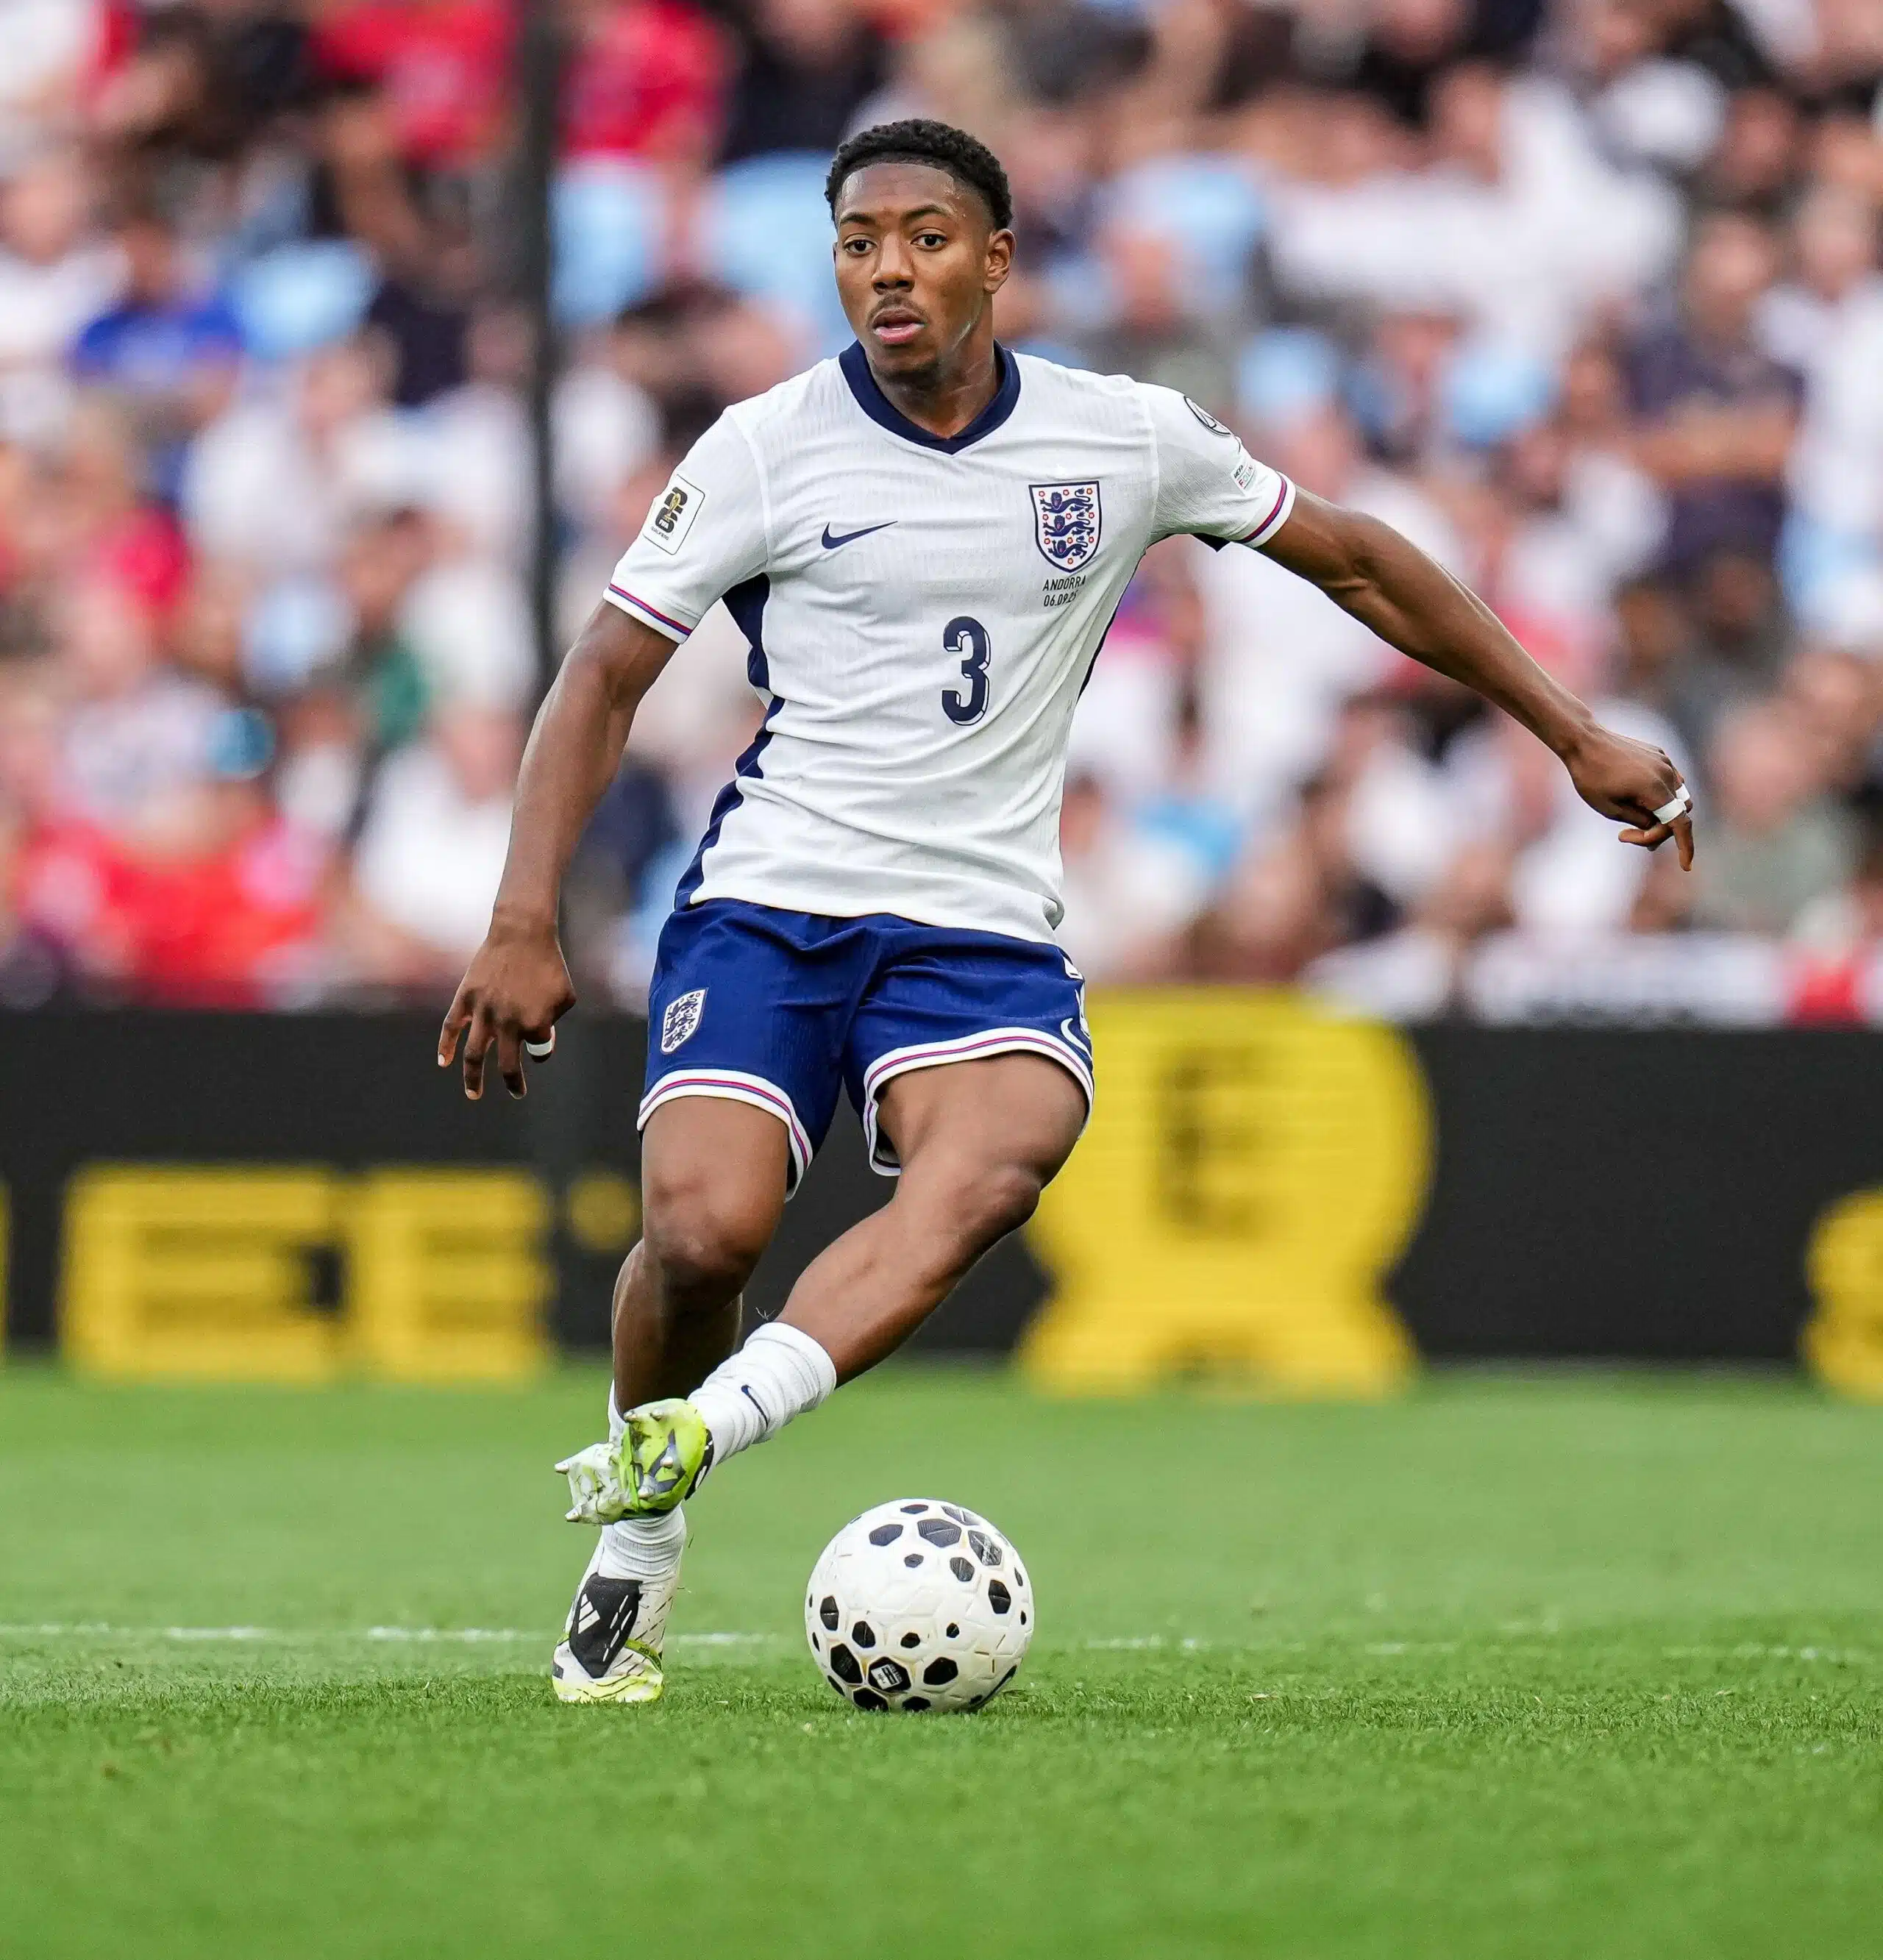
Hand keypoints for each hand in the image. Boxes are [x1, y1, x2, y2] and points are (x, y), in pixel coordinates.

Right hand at [437, 913, 575, 1099]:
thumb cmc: (549, 965)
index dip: (541, 1049)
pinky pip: (451, 1027)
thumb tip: (538, 1044)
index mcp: (535, 1025)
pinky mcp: (466, 998)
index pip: (538, 1051)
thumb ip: (553, 1023)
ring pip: (475, 1055)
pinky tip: (443, 1062)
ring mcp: (484, 1012)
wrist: (522, 934)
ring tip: (474, 1095)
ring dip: (473, 1079)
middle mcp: (508, 1023)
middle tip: (516, 1093)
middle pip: (508, 1066)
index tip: (540, 1042)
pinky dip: (445, 1046)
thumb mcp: (565, 996)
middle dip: (513, 1083)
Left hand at [1560, 724, 1695, 869]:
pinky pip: (1669, 780)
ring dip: (1662, 812)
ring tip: (1630, 820)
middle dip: (1661, 829)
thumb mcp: (1610, 809)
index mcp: (1656, 788)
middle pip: (1680, 812)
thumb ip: (1639, 821)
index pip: (1681, 823)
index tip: (1685, 866)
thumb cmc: (1590, 776)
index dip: (1686, 847)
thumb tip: (1657, 827)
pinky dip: (1659, 795)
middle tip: (1627, 836)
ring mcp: (1665, 762)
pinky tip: (1633, 797)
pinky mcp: (1659, 754)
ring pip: (1677, 796)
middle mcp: (1667, 773)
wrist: (1583, 741)